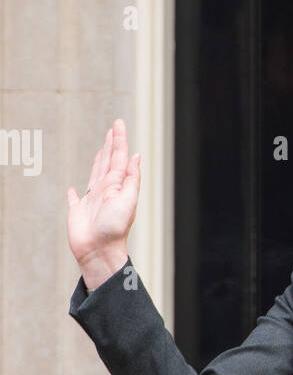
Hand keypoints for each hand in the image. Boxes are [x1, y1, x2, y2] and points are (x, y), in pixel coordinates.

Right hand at [66, 119, 140, 288]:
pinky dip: (74, 193)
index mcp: (117, 185)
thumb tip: (136, 155)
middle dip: (111, 145)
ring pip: (94, 175)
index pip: (119, 157)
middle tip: (113, 129)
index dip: (119, 140)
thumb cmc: (115, 228)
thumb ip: (131, 178)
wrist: (99, 251)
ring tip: (101, 150)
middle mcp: (105, 190)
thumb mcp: (128, 199)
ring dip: (98, 161)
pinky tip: (74, 189)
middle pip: (108, 162)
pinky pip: (75, 199)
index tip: (118, 123)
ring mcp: (92, 200)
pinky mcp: (78, 212)